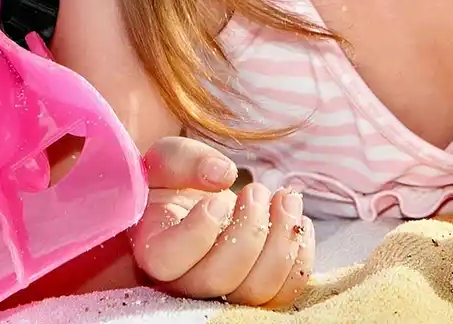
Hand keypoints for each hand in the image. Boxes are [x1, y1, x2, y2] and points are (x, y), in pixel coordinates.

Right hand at [129, 136, 314, 307]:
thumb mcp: (168, 159)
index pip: (167, 260)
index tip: (218, 198)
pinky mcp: (253, 290)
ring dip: (281, 241)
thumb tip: (222, 174)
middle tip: (256, 190)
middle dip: (249, 230)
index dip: (199, 230)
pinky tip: (299, 221)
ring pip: (255, 290)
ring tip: (286, 198)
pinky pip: (282, 292)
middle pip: (218, 279)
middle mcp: (184, 281)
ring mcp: (221, 292)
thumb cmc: (175, 183)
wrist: (196, 204)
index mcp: (153, 248)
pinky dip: (300, 257)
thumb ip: (184, 159)